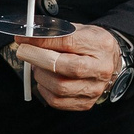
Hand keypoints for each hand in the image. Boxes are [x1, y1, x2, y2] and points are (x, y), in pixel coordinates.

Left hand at [7, 24, 122, 112]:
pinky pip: (57, 101)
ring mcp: (94, 88)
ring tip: (38, 66)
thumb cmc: (92, 45)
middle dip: (38, 59)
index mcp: (100, 45)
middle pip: (63, 67)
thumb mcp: (79, 30)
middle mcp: (100, 68)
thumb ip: (56, 32)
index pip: (67, 42)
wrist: (109, 63)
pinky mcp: (86, 103)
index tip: (24, 39)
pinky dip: (45, 90)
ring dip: (41, 75)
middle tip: (25, 52)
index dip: (42, 41)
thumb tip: (29, 36)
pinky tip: (45, 80)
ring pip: (58, 87)